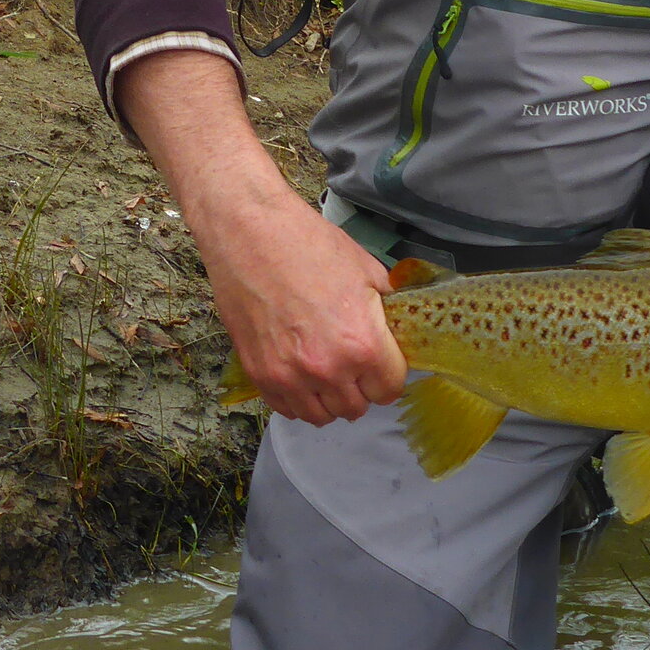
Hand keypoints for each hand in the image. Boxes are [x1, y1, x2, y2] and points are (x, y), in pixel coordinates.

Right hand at [199, 190, 409, 426]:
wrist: (250, 233)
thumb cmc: (308, 245)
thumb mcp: (367, 271)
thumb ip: (387, 310)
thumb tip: (398, 329)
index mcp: (362, 344)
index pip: (390, 390)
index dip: (390, 374)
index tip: (383, 363)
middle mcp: (327, 369)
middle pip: (357, 408)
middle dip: (360, 387)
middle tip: (354, 362)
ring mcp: (289, 376)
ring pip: (321, 415)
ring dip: (329, 398)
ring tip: (327, 370)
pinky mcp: (259, 375)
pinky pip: (287, 408)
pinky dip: (297, 397)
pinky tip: (300, 372)